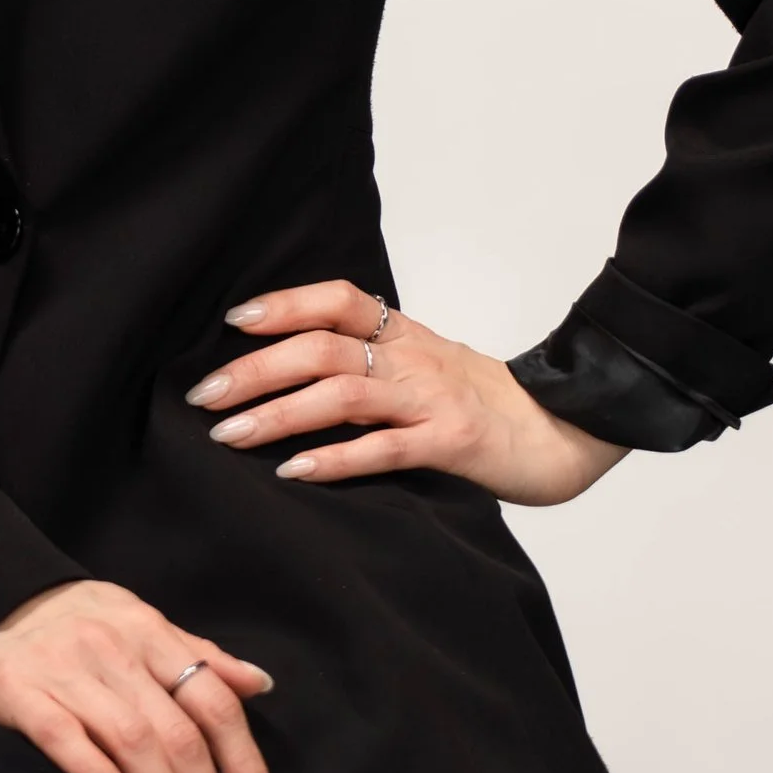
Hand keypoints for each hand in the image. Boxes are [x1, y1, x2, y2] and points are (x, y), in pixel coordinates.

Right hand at [0, 579, 281, 772]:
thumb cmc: (75, 624)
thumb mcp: (140, 624)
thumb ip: (197, 655)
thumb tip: (261, 684)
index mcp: (151, 633)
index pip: (214, 703)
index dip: (245, 763)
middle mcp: (114, 649)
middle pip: (178, 735)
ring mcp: (65, 670)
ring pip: (132, 742)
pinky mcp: (18, 691)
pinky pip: (62, 735)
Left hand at [187, 278, 623, 506]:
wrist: (568, 431)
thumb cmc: (488, 406)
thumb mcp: (427, 368)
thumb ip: (372, 365)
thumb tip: (295, 372)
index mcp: (404, 336)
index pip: (338, 300)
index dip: (285, 303)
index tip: (236, 320)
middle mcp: (413, 358)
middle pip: (322, 347)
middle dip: (256, 369)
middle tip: (204, 396)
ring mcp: (432, 399)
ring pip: (342, 394)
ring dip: (279, 414)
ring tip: (231, 435)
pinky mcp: (451, 443)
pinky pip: (384, 448)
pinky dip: (335, 459)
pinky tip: (295, 472)